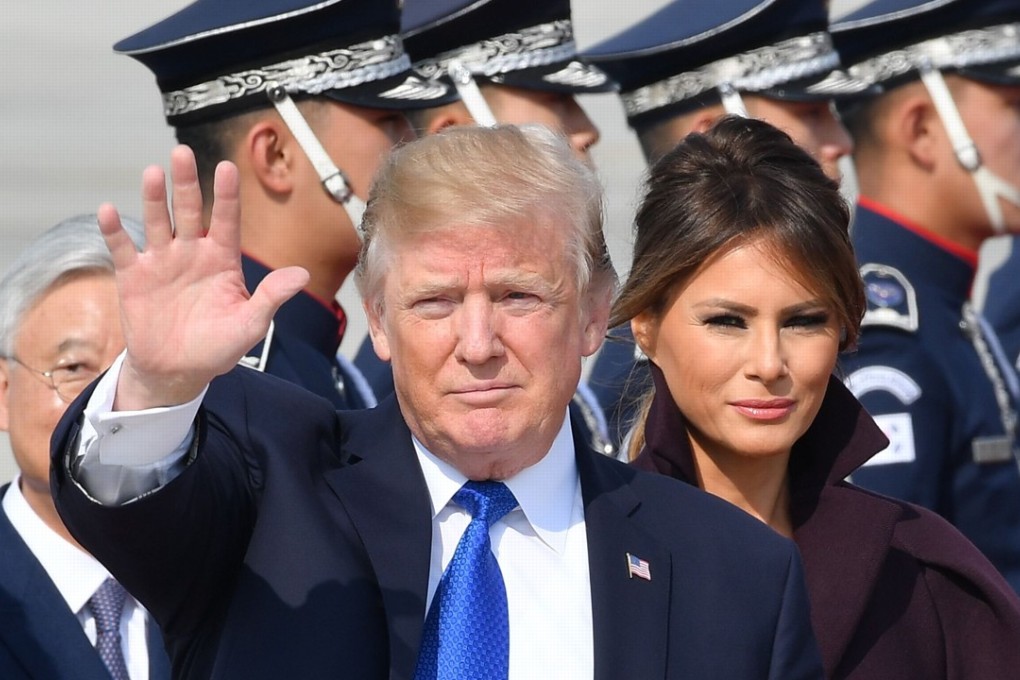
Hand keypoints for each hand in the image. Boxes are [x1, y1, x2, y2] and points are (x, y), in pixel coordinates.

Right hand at [98, 145, 307, 409]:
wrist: (178, 371)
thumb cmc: (218, 347)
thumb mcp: (250, 324)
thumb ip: (272, 297)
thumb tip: (302, 275)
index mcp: (222, 259)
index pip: (226, 219)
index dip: (226, 194)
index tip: (228, 167)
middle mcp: (192, 252)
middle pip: (189, 210)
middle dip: (187, 183)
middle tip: (183, 152)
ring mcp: (161, 261)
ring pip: (157, 222)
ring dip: (154, 199)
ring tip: (154, 173)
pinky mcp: (134, 276)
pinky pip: (122, 248)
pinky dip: (114, 230)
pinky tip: (108, 211)